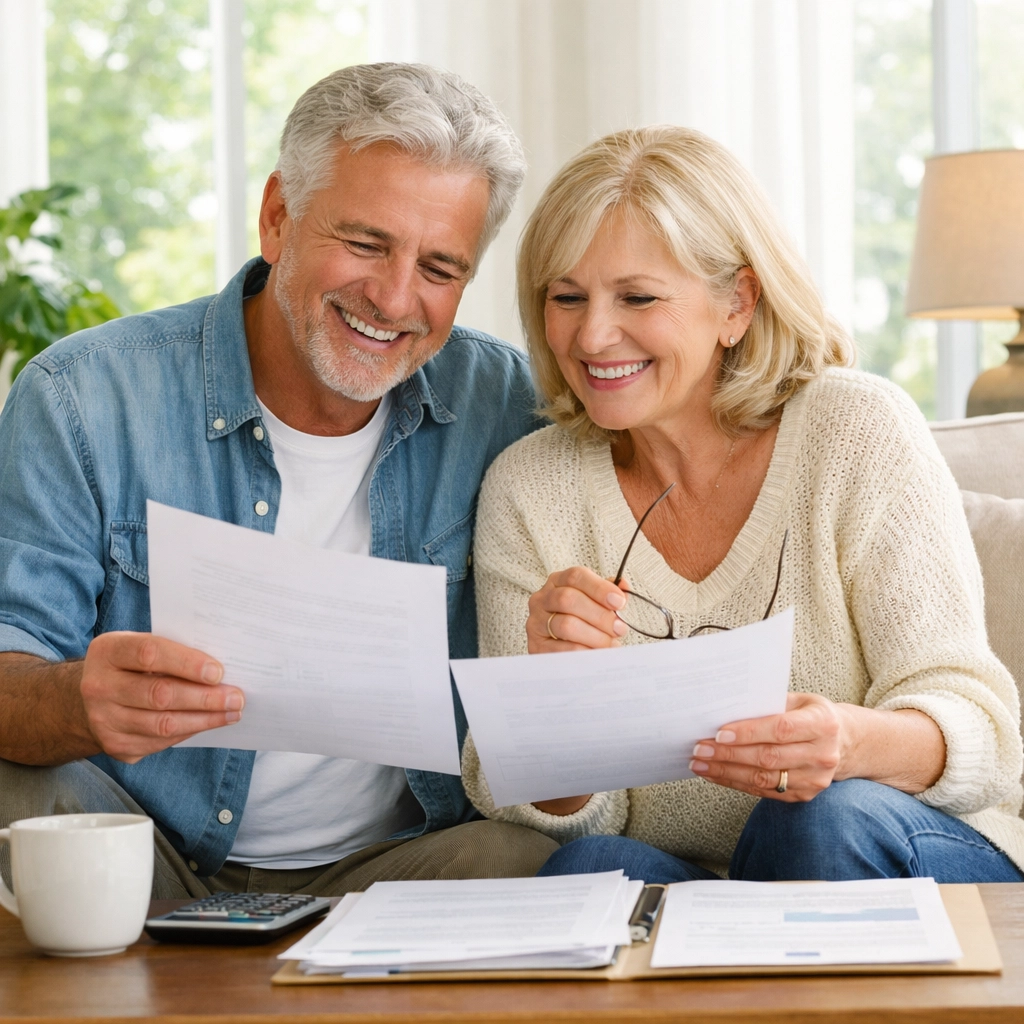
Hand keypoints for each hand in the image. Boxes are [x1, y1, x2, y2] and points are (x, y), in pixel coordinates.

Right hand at [80, 632, 243, 763]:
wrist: (91, 697)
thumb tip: (220, 667)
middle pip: (159, 695)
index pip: (149, 654)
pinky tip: (210, 722)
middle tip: (236, 697)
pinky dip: (190, 731)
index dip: (187, 663)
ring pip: (163, 724)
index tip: (218, 672)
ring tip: (232, 712)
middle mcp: (99, 686)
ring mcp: (104, 720)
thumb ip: (172, 651)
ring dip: (204, 719)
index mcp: (108, 651)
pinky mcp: (115, 745)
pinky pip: (160, 741)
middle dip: (204, 698)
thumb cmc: (130, 664)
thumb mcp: (140, 645)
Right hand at [526, 567, 628, 652]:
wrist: (560, 653)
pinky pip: (563, 649)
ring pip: (566, 625)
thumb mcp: (595, 603)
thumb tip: (624, 587)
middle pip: (569, 599)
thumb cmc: (582, 621)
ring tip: (610, 642)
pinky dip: (585, 651)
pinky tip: (597, 653)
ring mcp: (536, 622)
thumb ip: (609, 595)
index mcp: (558, 582)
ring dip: (595, 636)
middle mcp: (542, 599)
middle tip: (619, 628)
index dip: (599, 588)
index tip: (619, 602)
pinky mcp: (536, 646)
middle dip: (600, 615)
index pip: (576, 576)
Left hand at [688, 692, 845, 801]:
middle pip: (768, 757)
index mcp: (822, 723)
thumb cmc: (811, 715)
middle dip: (729, 754)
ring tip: (700, 763)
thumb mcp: (798, 701)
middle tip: (700, 748)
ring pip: (763, 778)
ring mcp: (815, 779)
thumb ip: (768, 704)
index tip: (719, 733)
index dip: (749, 732)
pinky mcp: (804, 795)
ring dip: (726, 771)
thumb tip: (726, 708)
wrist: (844, 743)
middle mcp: (822, 754)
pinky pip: (764, 791)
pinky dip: (736, 782)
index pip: (781, 729)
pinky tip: (716, 774)